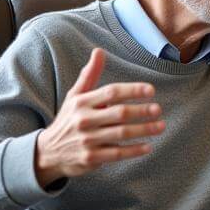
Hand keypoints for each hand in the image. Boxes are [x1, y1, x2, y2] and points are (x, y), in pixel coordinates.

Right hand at [34, 49, 164, 187]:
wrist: (48, 152)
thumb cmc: (69, 119)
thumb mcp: (75, 96)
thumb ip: (89, 75)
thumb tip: (99, 51)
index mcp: (82, 102)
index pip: (111, 92)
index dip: (132, 90)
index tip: (151, 90)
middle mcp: (83, 119)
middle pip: (119, 113)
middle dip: (141, 110)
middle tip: (158, 109)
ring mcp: (87, 140)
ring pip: (121, 133)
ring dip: (144, 129)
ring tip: (161, 126)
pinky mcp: (90, 158)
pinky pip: (117, 153)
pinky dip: (134, 150)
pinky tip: (148, 146)